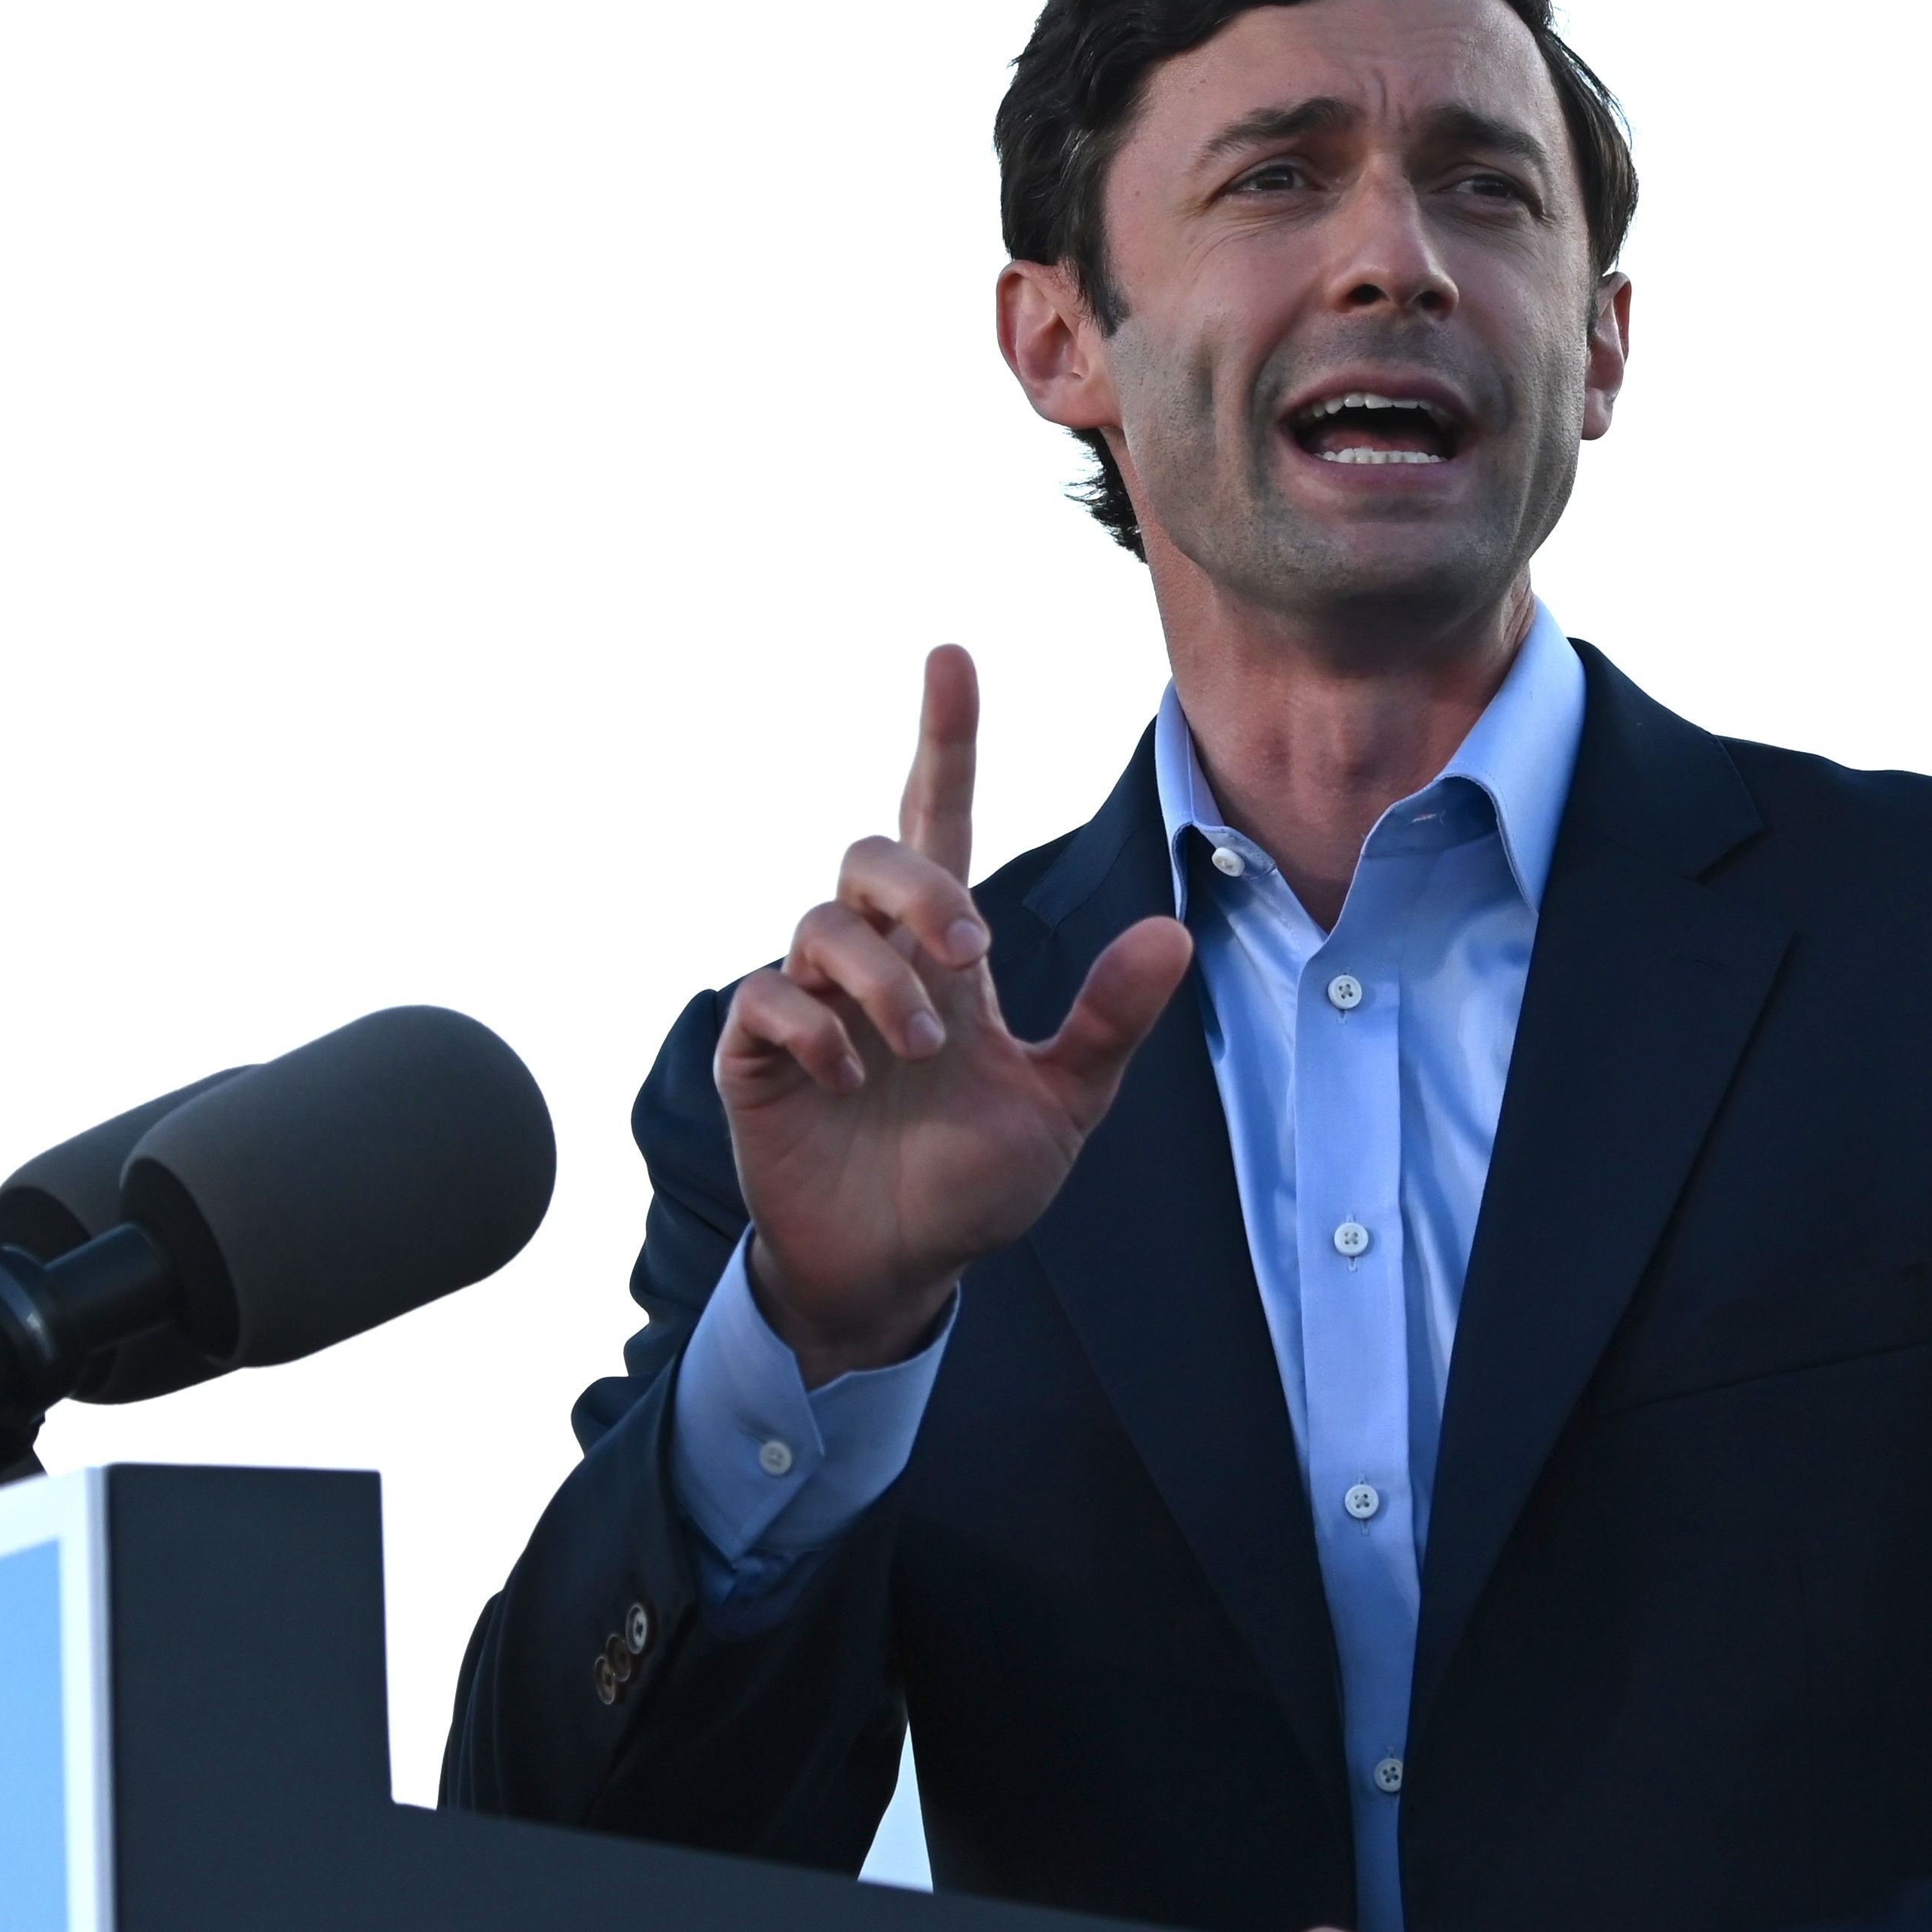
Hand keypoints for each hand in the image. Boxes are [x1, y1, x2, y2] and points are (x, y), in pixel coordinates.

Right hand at [717, 645, 1193, 1388]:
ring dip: (879, 979)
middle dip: (918, 887)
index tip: (952, 657)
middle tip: (970, 954)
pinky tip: (850, 1077)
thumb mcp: (1061, 1105)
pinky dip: (816, 1027)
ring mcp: (811, 1005)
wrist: (896, 1274)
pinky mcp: (758, 1055)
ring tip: (919, 1050)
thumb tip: (1173, 928)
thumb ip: (1108, 1021)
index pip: (942, 822)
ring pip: (820, 923)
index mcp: (944, 958)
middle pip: (869, 855)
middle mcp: (874, 963)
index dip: (945, 739)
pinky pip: (769, 997)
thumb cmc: (972, 1185)